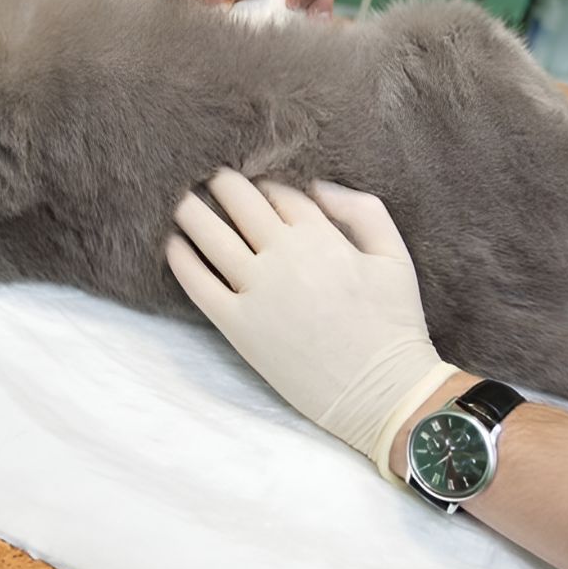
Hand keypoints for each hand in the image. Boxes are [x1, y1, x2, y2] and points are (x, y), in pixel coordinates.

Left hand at [166, 172, 456, 477]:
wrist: (383, 393)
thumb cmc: (394, 325)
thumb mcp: (395, 256)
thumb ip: (362, 210)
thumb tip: (317, 185)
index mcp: (322, 236)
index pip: (278, 191)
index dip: (262, 179)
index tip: (250, 176)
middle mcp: (284, 255)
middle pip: (239, 201)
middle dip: (222, 182)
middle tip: (207, 176)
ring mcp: (258, 290)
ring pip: (210, 234)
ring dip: (190, 210)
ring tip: (179, 199)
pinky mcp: (239, 326)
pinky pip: (198, 284)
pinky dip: (181, 259)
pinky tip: (172, 244)